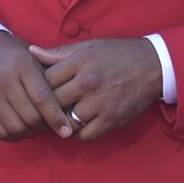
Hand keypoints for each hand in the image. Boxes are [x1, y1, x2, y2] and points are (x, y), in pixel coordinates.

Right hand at [0, 31, 73, 141]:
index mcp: (22, 65)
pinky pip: (0, 132)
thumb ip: (53, 77)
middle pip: (30, 116)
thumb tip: (72, 106)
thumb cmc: (17, 56)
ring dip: (30, 132)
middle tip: (51, 125)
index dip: (56, 117)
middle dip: (45, 126)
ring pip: (16, 128)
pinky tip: (21, 127)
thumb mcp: (36, 58)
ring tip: (36, 125)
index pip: (42, 98)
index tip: (67, 130)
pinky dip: (14, 135)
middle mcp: (3, 80)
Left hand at [28, 38, 162, 141]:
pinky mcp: (111, 120)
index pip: (45, 80)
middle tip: (43, 109)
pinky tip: (78, 124)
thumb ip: (58, 52)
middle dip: (46, 106)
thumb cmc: (117, 54)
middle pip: (53, 102)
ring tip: (59, 118)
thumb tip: (31, 52)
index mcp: (80, 62)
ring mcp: (100, 103)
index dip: (37, 87)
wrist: (152, 65)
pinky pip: (84, 135)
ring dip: (61, 122)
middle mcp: (88, 82)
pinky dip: (78, 133)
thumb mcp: (88, 46)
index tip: (36, 91)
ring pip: (66, 121)